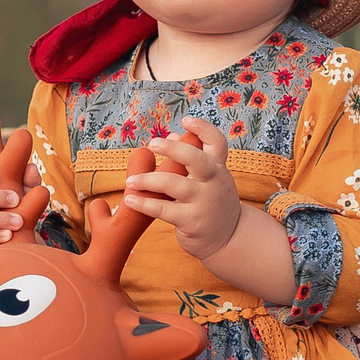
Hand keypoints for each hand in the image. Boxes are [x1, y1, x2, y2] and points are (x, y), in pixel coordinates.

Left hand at [123, 118, 242, 260]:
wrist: (228, 239)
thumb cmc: (212, 203)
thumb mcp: (210, 179)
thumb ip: (192, 159)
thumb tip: (170, 138)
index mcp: (218, 168)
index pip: (217, 143)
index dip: (203, 129)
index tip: (186, 120)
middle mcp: (213, 182)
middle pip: (197, 159)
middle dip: (173, 150)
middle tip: (153, 144)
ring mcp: (203, 202)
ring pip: (174, 185)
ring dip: (148, 180)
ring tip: (131, 181)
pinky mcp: (191, 221)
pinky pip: (164, 209)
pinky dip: (145, 204)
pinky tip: (131, 200)